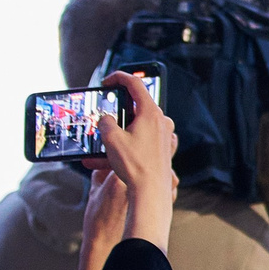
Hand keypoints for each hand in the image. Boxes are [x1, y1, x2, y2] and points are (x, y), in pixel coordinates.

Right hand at [95, 69, 176, 253]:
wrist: (151, 192)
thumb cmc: (134, 165)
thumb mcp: (111, 139)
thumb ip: (106, 122)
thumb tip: (106, 119)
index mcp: (151, 113)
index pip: (135, 84)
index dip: (119, 77)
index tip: (107, 81)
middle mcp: (161, 121)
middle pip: (138, 105)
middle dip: (118, 109)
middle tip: (105, 113)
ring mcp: (165, 135)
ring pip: (139, 124)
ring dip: (121, 130)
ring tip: (104, 143)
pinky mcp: (164, 148)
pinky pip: (144, 138)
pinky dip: (130, 141)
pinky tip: (116, 154)